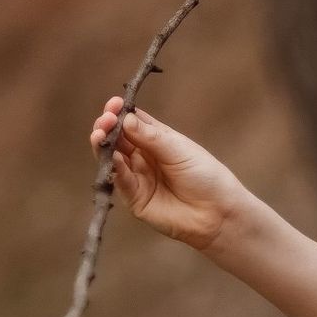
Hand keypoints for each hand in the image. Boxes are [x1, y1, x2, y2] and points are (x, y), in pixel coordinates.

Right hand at [89, 95, 249, 252]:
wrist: (217, 212)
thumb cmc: (205, 175)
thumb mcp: (179, 149)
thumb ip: (151, 136)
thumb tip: (126, 118)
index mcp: (156, 139)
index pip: (132, 121)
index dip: (120, 112)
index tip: (114, 104)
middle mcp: (143, 156)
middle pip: (117, 138)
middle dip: (107, 127)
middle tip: (104, 122)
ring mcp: (137, 177)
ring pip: (112, 158)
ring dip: (103, 146)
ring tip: (100, 135)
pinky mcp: (134, 199)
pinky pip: (120, 181)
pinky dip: (114, 168)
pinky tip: (113, 158)